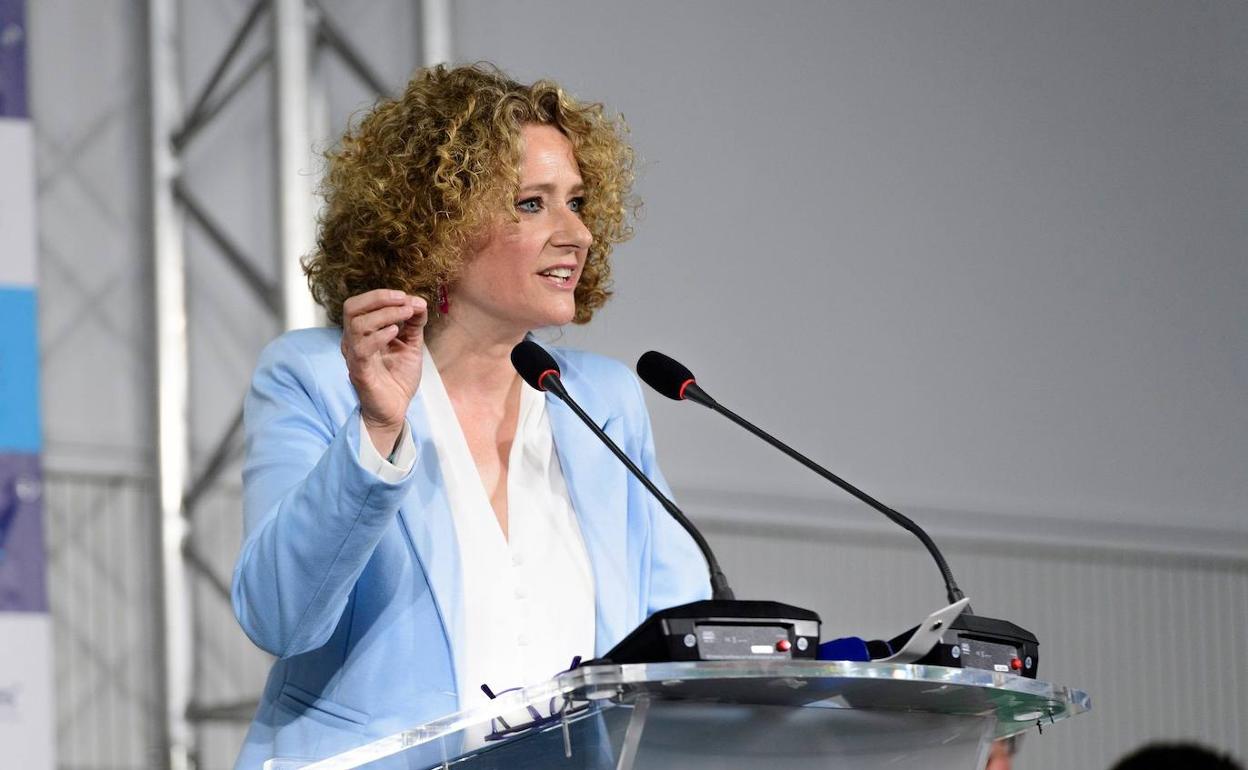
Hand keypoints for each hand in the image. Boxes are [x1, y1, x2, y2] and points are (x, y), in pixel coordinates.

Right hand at [340, 289, 427, 454]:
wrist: (395, 409)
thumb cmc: (398, 378)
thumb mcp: (411, 344)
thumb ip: (414, 324)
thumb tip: (419, 302)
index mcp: (363, 332)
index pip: (361, 303)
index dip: (383, 295)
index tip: (408, 297)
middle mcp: (353, 341)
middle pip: (351, 307)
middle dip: (379, 298)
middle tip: (404, 300)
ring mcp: (354, 356)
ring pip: (357, 324)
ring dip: (385, 314)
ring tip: (406, 315)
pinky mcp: (359, 371)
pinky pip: (362, 349)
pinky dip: (379, 336)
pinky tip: (396, 333)